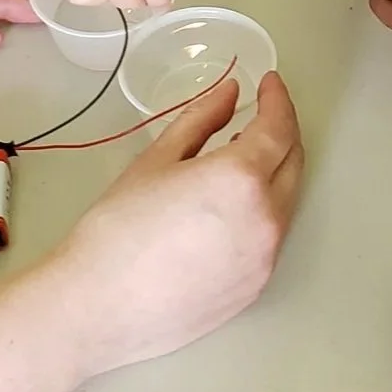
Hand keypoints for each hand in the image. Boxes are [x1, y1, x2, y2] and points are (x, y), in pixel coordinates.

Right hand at [53, 71, 303, 375]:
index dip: (277, 100)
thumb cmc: (118, 228)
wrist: (97, 307)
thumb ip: (202, 118)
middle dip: (282, 133)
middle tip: (258, 116)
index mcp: (241, 179)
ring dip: (273, 174)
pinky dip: (262, 211)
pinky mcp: (256, 288)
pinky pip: (270, 237)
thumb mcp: (157, 159)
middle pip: (293, 163)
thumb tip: (231, 93)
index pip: (279, 127)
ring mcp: (265, 259)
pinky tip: (227, 210)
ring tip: (236, 161)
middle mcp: (266, 219)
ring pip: (286, 202)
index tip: (269, 85)